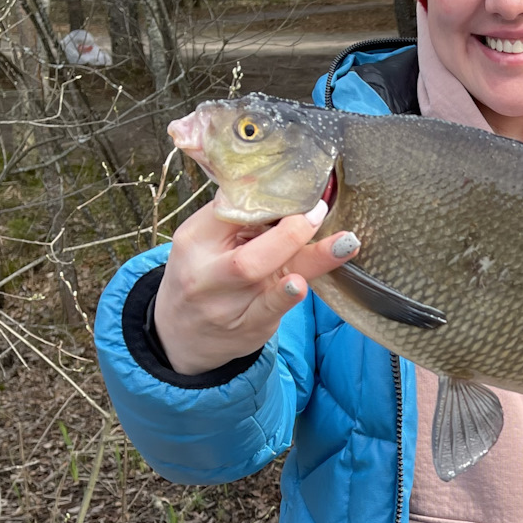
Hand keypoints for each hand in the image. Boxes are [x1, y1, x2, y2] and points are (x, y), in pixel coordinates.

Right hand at [152, 195, 359, 374]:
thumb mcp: (201, 242)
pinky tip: (300, 286)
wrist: (179, 335)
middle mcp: (208, 275)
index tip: (300, 190)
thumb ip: (233, 217)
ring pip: (264, 280)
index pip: (228, 212)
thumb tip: (277, 186)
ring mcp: (228, 306)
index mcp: (194, 242)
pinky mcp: (248, 327)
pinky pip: (269, 312)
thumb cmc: (200, 277)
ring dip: (308, 261)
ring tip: (343, 244)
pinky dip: (285, 299)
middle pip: (247, 254)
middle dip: (290, 233)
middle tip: (318, 212)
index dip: (267, 200)